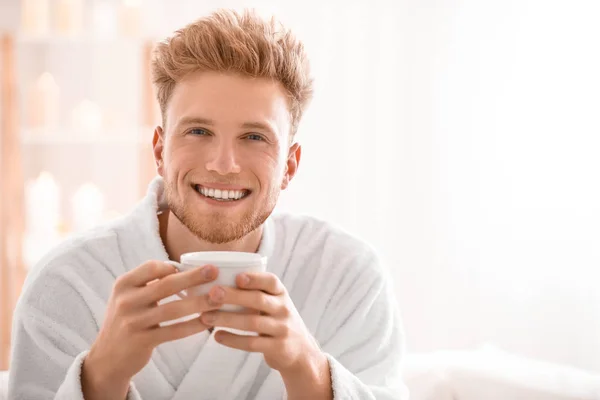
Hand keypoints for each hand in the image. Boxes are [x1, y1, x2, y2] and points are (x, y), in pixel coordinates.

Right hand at [82, 261, 221, 399]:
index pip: (152, 267)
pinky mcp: (142, 341)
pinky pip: (174, 331)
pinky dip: (193, 326)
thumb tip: (184, 269)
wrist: (107, 358)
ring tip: (219, 297)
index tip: (195, 266)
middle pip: (167, 285)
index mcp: (123, 284)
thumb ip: (149, 283)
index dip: (174, 266)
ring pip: (173, 309)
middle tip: (214, 271)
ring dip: (199, 302)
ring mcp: (133, 322)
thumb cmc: (127, 320)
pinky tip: (208, 321)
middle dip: (194, 277)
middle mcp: (126, 301)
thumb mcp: (128, 297)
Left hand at [199, 272, 324, 374]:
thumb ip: (257, 293)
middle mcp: (284, 309)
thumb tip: (217, 281)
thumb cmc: (278, 321)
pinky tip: (217, 336)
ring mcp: (282, 329)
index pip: (271, 281)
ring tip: (206, 317)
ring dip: (227, 319)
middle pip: (258, 300)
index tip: (237, 277)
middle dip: (234, 296)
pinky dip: (233, 340)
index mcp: (281, 294)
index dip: (255, 278)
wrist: (301, 351)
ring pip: (252, 322)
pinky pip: (252, 343)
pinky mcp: (277, 347)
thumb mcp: (275, 303)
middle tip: (212, 294)